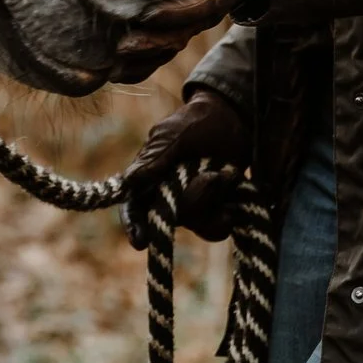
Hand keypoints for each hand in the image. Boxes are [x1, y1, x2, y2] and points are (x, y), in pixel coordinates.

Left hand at [108, 0, 279, 83]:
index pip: (198, 5)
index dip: (174, 13)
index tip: (147, 15)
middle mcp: (207, 12)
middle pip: (180, 34)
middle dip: (152, 44)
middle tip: (121, 48)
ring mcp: (195, 22)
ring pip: (170, 48)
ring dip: (143, 60)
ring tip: (113, 69)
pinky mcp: (184, 25)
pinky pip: (164, 49)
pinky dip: (142, 64)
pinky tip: (116, 71)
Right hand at [119, 87, 251, 248]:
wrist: (233, 121)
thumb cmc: (197, 122)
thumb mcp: (174, 135)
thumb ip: (154, 158)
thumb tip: (128, 182)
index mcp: (150, 178)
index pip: (134, 208)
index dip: (134, 226)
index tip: (140, 242)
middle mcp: (168, 197)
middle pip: (172, 220)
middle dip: (194, 201)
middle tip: (211, 177)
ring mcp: (192, 206)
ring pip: (196, 224)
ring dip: (214, 200)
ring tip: (224, 175)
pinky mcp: (214, 211)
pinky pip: (217, 228)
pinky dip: (228, 213)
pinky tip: (233, 189)